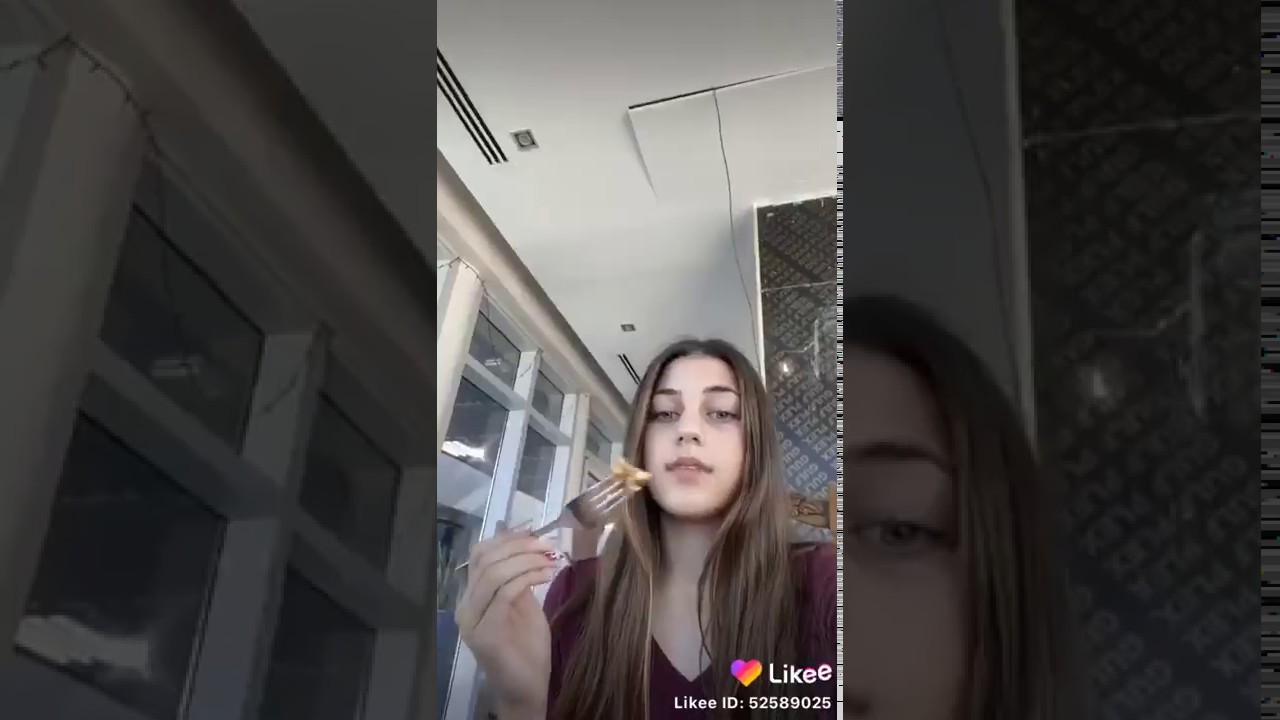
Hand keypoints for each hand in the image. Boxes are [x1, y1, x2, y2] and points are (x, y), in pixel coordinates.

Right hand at [455, 527, 559, 714]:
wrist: (526, 688)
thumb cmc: (526, 648)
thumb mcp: (523, 604)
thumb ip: (518, 577)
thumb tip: (526, 541)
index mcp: (472, 597)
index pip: (479, 555)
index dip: (506, 538)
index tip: (535, 533)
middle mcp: (465, 606)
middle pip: (485, 559)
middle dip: (519, 545)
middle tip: (548, 546)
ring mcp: (472, 620)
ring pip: (494, 573)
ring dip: (526, 559)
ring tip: (551, 559)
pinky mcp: (485, 632)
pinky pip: (504, 592)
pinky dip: (528, 576)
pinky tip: (547, 574)